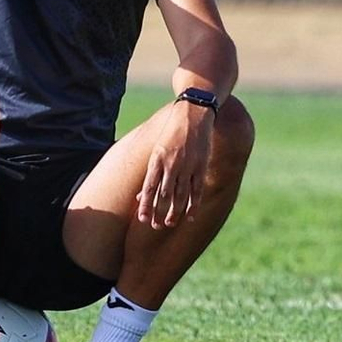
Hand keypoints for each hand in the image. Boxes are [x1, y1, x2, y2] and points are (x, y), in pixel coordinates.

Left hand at [137, 103, 213, 229]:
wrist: (193, 114)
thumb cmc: (172, 134)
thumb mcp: (158, 151)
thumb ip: (151, 174)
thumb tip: (140, 197)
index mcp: (157, 159)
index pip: (149, 188)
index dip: (146, 205)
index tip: (143, 219)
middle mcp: (171, 164)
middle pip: (164, 195)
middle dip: (159, 212)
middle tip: (156, 226)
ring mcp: (187, 166)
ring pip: (180, 195)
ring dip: (175, 212)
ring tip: (170, 224)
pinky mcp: (201, 166)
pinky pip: (197, 190)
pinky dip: (193, 205)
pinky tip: (190, 216)